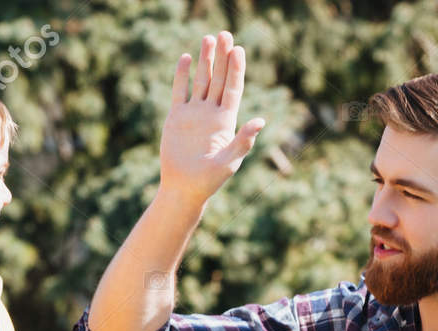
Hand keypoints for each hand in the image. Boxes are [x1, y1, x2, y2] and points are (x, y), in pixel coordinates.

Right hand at [159, 30, 265, 207]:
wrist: (184, 188)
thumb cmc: (209, 180)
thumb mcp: (230, 161)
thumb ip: (244, 141)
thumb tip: (260, 122)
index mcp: (226, 121)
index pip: (233, 89)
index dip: (236, 69)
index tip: (238, 50)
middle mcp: (212, 113)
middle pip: (219, 79)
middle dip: (222, 57)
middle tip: (224, 34)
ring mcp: (194, 114)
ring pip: (201, 80)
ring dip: (205, 60)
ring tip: (208, 38)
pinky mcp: (176, 117)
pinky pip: (180, 91)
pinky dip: (182, 75)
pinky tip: (186, 58)